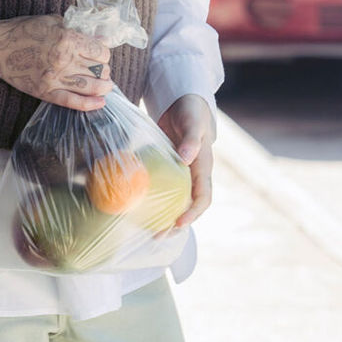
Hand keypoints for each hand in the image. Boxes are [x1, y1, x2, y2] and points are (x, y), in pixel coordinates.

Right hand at [0, 15, 112, 110]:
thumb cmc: (24, 31)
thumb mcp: (53, 22)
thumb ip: (78, 31)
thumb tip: (101, 41)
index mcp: (67, 39)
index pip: (101, 52)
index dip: (104, 54)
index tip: (100, 55)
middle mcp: (63, 60)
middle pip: (99, 70)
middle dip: (104, 70)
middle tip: (101, 70)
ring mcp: (54, 78)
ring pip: (91, 87)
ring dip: (103, 87)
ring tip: (106, 86)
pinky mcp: (45, 92)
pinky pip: (72, 102)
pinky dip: (89, 104)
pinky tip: (100, 103)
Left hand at [157, 94, 215, 226]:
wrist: (184, 105)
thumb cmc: (190, 113)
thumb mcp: (192, 123)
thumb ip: (191, 139)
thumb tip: (186, 157)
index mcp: (204, 167)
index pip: (203, 197)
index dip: (193, 212)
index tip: (179, 223)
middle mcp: (194, 175)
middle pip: (189, 206)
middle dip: (176, 224)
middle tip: (158, 236)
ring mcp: (182, 175)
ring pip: (175, 202)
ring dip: (164, 218)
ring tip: (148, 232)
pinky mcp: (168, 172)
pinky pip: (162, 190)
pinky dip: (153, 202)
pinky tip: (137, 210)